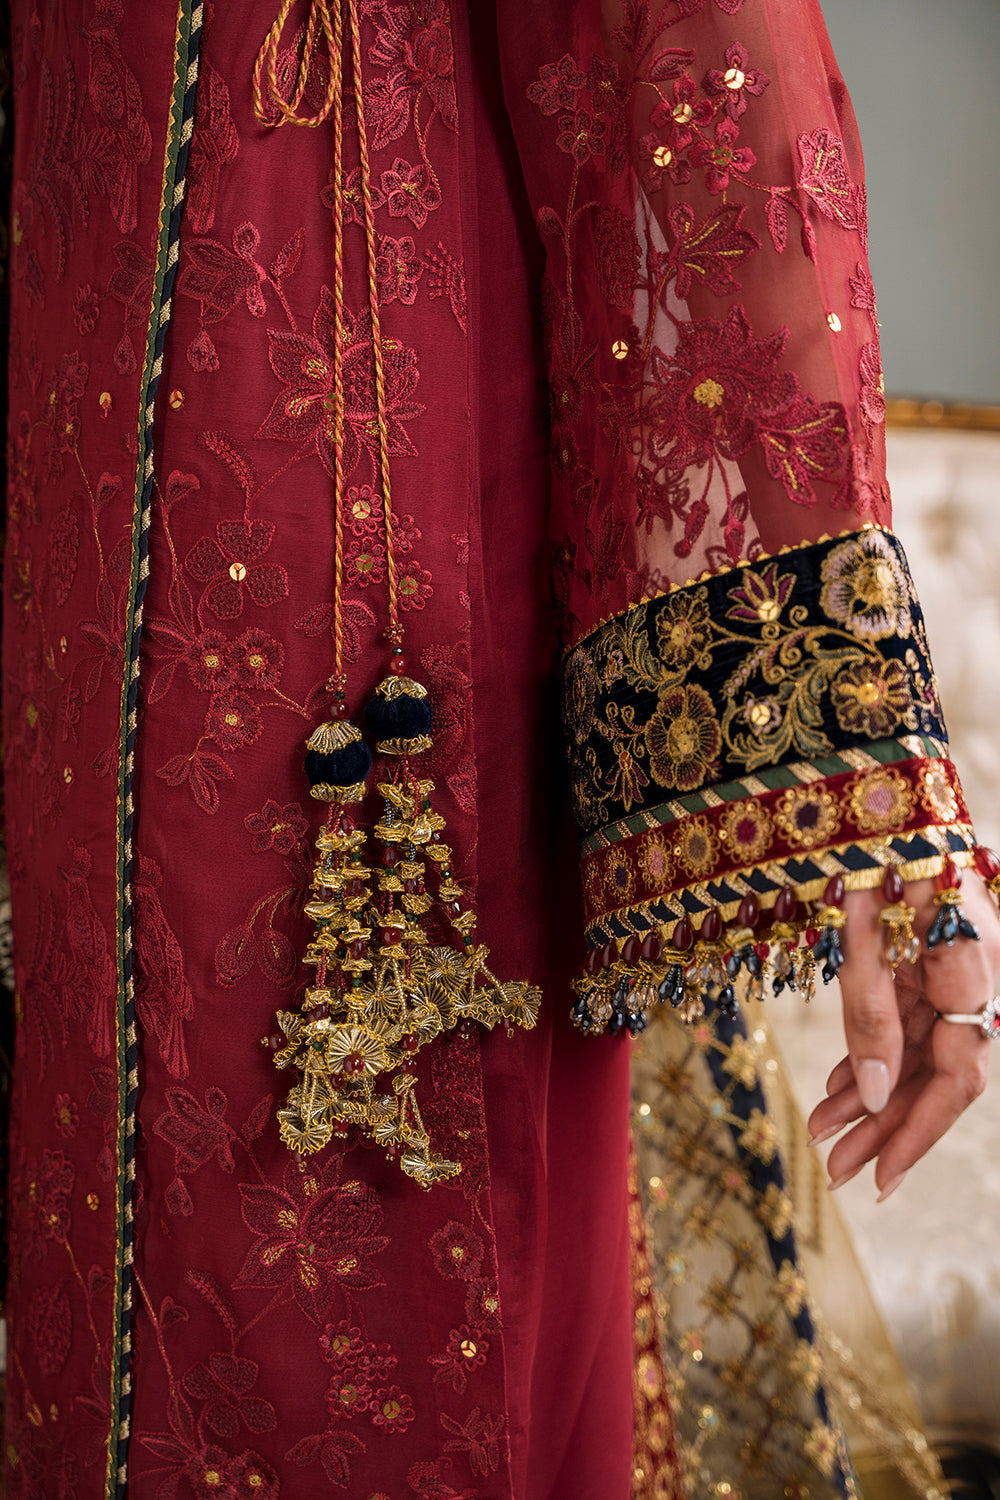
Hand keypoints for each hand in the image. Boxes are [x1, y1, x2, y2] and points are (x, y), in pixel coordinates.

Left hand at [805, 872, 999, 1197]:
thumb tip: (878, 1098)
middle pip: (937, 1072)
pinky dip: (872, 1053)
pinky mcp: (928, 956)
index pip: (955, 1076)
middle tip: (836, 1169)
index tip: (879, 1180)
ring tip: (824, 1135)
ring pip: (920, 1050)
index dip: (919, 1133)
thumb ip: (871, 1013)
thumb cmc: (867, 843)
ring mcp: (952, 966)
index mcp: (972, 965)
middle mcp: (975, 973)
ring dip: (873, 1095)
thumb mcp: (861, 928)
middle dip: (886, 1126)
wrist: (877, 783)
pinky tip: (839, 1090)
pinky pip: (908, 1020)